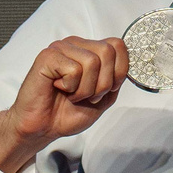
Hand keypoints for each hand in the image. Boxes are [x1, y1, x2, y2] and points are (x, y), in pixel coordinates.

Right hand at [0, 36, 130, 172]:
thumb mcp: (106, 96)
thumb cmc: (70, 112)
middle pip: (108, 51)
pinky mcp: (47, 57)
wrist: (45, 127)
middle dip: (103, 83)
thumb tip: (127, 63)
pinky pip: (74, 70)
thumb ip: (117, 78)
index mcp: (90, 50)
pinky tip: (59, 88)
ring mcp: (60, 48)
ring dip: (86, 88)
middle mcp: (75, 44)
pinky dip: (71, 87)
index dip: (119, 72)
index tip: (106, 89)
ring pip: (92, 61)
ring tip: (72, 94)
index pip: (119, 46)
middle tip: (87, 95)